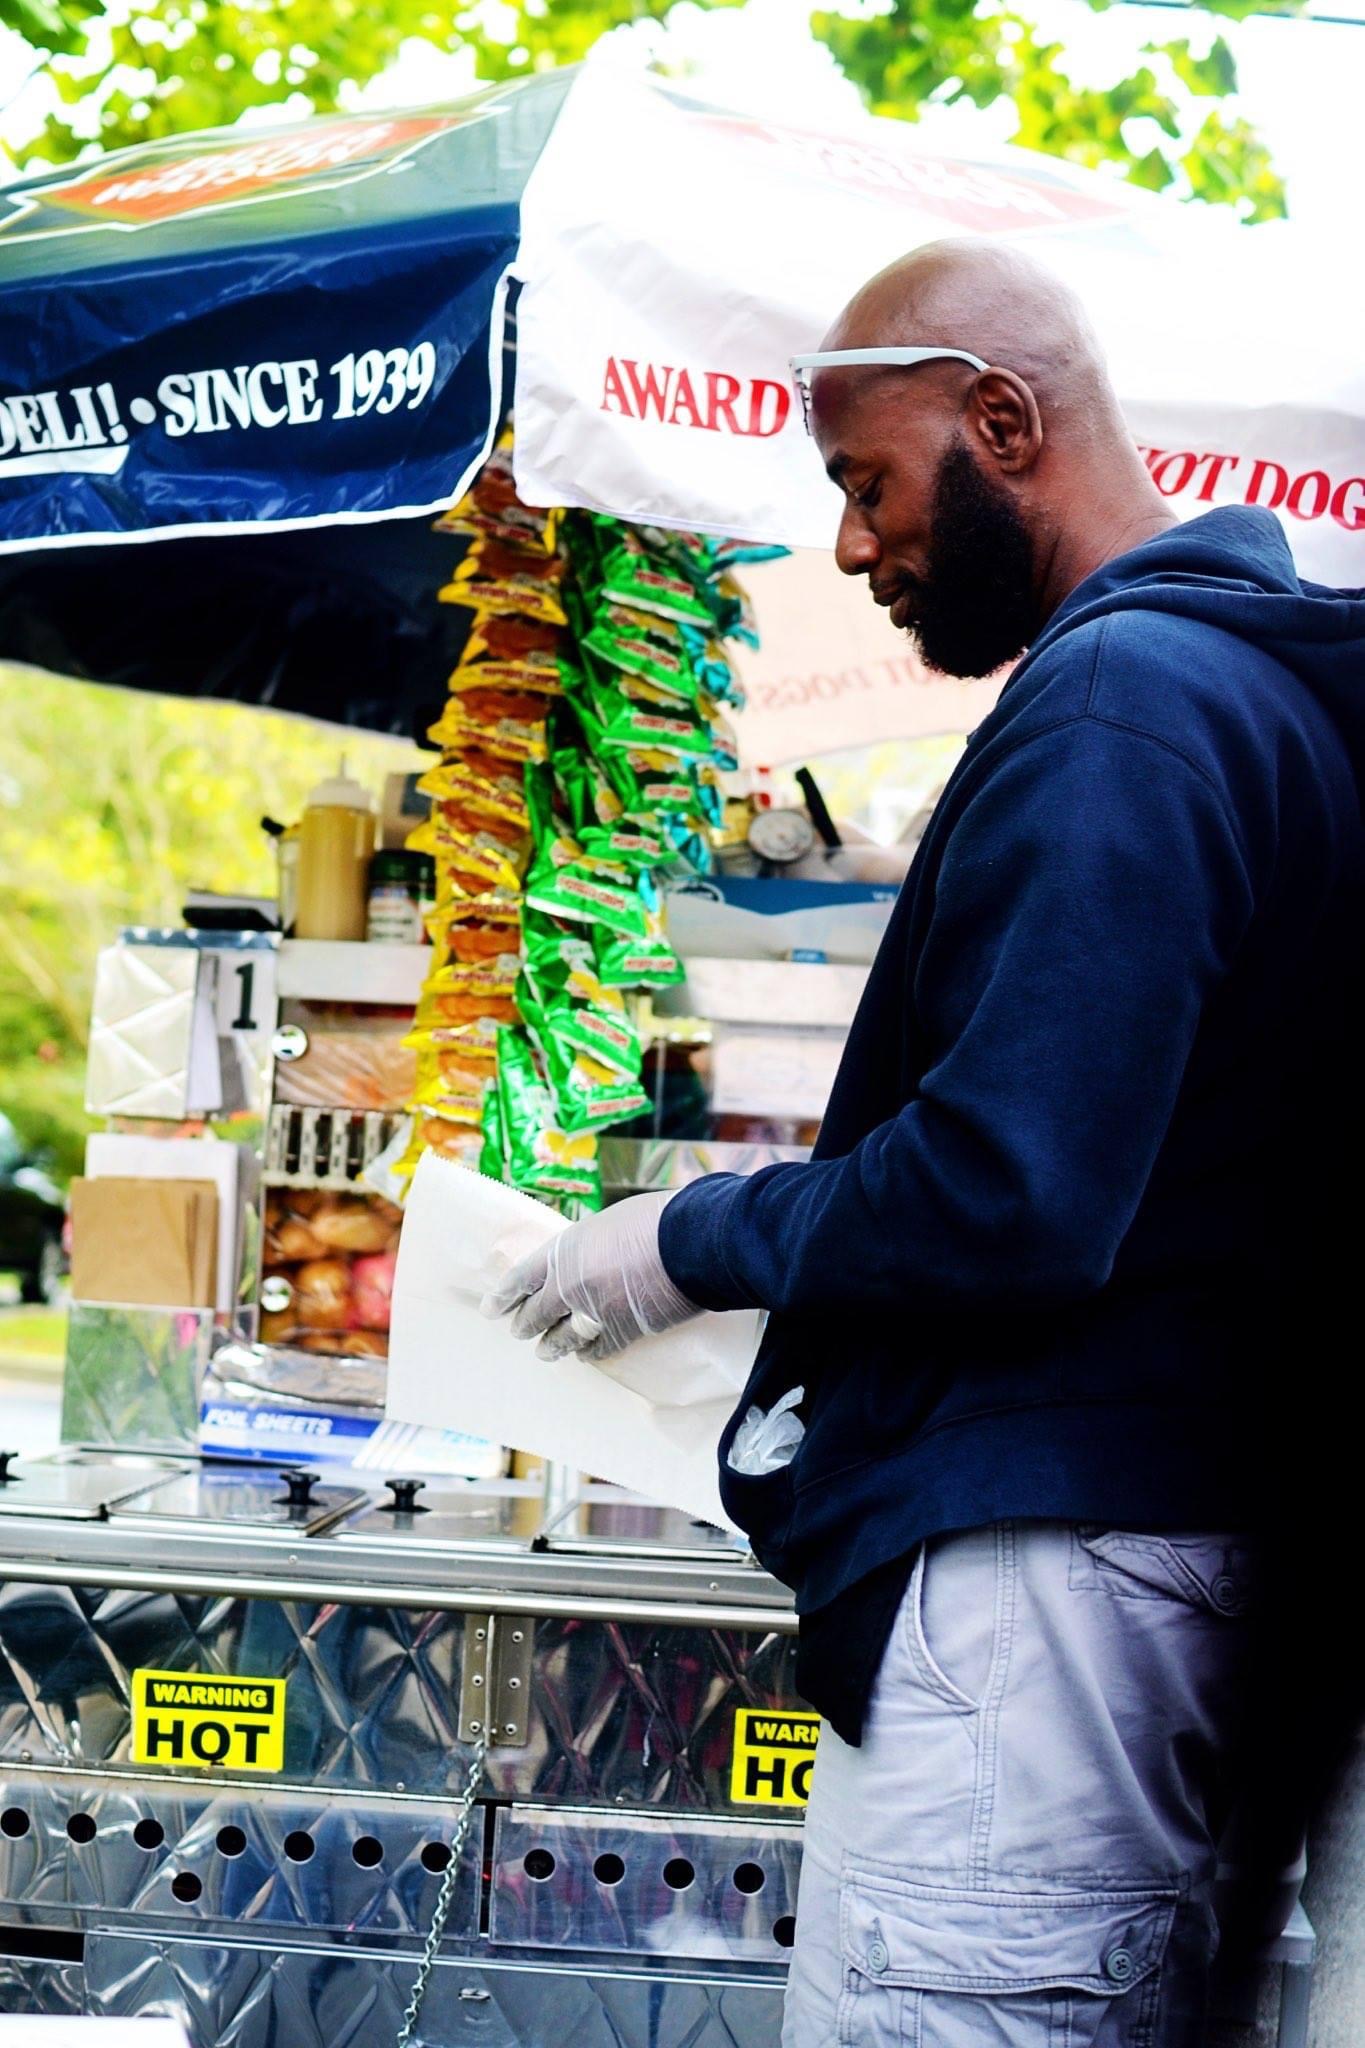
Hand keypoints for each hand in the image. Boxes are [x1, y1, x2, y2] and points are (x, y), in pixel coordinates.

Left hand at [480, 1191, 700, 1361]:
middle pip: (536, 1313)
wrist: (689, 1242)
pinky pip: (595, 1349)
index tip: (491, 1309)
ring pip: (561, 1338)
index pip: (520, 1279)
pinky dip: (588, 1352)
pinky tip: (585, 1354)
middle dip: (525, 1324)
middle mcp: (570, 1284)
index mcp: (564, 1250)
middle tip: (518, 1331)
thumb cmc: (655, 1221)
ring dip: (551, 1346)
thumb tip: (582, 1264)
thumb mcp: (606, 1224)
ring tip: (545, 1351)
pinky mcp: (621, 1332)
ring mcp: (594, 1312)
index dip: (503, 1296)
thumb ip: (586, 1248)